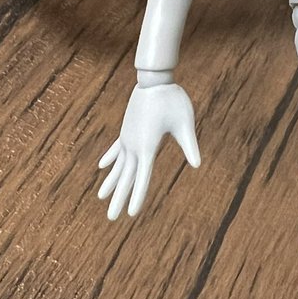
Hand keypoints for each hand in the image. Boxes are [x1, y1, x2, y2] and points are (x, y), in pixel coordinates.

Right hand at [97, 82, 199, 219]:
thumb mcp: (184, 123)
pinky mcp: (127, 130)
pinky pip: (116, 149)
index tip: (130, 214)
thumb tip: (197, 164)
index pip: (142, 178)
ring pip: (117, 166)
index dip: (137, 197)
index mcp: (148, 147)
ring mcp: (128, 138)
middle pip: (126, 177)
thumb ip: (189, 145)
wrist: (154, 80)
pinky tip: (101, 167)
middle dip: (118, 198)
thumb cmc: (173, 100)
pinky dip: (109, 159)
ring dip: (110, 182)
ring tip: (100, 197)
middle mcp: (134, 146)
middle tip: (110, 218)